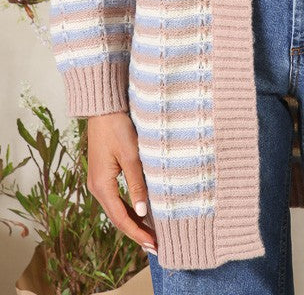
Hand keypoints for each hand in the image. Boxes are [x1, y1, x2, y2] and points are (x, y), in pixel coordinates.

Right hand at [86, 112, 157, 253]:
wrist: (104, 109)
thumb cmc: (118, 128)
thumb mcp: (131, 156)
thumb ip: (137, 185)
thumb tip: (143, 213)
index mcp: (102, 186)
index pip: (121, 219)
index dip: (137, 234)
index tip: (153, 245)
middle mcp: (97, 187)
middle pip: (117, 217)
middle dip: (136, 232)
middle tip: (155, 246)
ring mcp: (98, 181)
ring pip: (116, 209)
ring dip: (133, 221)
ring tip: (150, 233)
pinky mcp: (103, 174)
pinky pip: (116, 198)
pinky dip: (128, 208)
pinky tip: (140, 212)